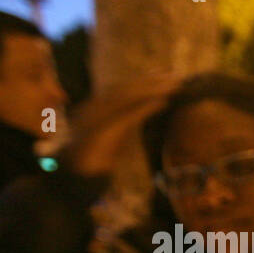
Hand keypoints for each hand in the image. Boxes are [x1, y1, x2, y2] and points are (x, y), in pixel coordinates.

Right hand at [63, 73, 184, 177]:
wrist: (75, 177)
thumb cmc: (95, 158)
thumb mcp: (115, 136)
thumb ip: (128, 121)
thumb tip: (148, 109)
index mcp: (96, 107)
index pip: (122, 89)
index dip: (144, 81)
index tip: (165, 75)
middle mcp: (94, 107)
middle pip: (126, 88)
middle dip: (151, 80)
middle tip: (177, 76)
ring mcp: (96, 117)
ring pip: (126, 96)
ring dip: (152, 89)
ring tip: (174, 85)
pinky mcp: (101, 131)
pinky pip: (126, 115)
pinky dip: (145, 107)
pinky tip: (163, 102)